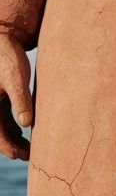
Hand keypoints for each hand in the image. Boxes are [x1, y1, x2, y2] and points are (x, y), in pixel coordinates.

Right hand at [0, 36, 32, 160]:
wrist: (3, 38)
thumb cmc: (8, 57)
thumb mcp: (16, 78)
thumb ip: (21, 101)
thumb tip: (28, 124)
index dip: (7, 147)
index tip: (21, 156)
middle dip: (12, 146)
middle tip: (31, 157)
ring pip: (1, 127)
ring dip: (14, 138)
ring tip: (32, 149)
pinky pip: (4, 118)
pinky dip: (14, 127)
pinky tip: (26, 132)